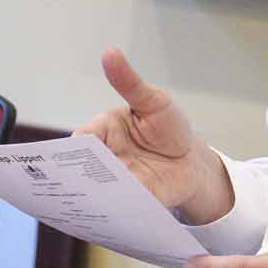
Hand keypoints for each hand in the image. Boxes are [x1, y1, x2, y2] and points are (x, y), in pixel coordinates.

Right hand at [79, 48, 232, 223]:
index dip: (76, 147)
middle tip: (77, 181)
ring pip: (94, 190)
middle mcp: (103, 159)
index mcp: (103, 132)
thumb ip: (129, 82)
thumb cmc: (169, 127)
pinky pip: (114, 207)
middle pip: (82, 168)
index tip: (75, 154)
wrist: (192, 161)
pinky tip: (109, 215)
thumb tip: (110, 52)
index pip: (82, 139)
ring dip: (92, 195)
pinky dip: (110, 210)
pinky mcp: (128, 202)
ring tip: (92, 200)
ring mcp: (114, 182)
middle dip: (76, 174)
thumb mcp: (153, 101)